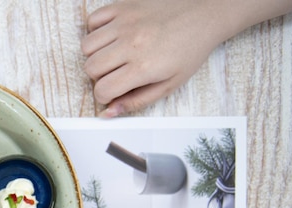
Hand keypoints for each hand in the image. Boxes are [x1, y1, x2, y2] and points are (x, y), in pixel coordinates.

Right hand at [81, 0, 223, 116]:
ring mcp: (125, 23)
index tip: (113, 92)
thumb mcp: (169, 85)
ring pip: (86, 46)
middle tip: (116, 73)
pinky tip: (111, 36)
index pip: (102, 89)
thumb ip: (136, 101)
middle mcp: (131, 44)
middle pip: (90, 68)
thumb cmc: (189, 50)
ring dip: (95, 54)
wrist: (204, 14)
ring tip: (113, 55)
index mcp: (143, 67)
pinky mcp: (123, 7)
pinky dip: (96, 31)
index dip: (104, 96)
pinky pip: (92, 20)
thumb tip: (109, 112)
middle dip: (99, 76)